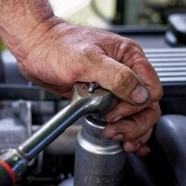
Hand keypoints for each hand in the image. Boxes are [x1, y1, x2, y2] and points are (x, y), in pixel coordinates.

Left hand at [12, 18, 162, 155]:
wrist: (35, 47)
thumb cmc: (56, 45)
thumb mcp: (88, 60)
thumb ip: (118, 77)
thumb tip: (140, 95)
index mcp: (129, 56)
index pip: (151, 89)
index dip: (136, 106)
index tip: (114, 111)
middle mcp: (125, 70)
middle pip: (147, 105)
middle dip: (135, 123)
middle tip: (115, 131)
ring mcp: (113, 85)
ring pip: (136, 113)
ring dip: (131, 129)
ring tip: (117, 137)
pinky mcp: (101, 96)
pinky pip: (119, 115)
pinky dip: (125, 128)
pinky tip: (126, 140)